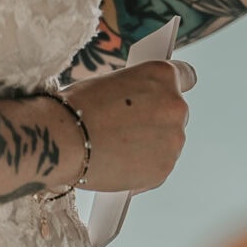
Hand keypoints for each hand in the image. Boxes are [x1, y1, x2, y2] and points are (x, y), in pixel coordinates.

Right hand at [62, 60, 195, 191]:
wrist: (59, 140)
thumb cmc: (74, 108)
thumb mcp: (111, 84)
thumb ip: (136, 94)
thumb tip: (140, 108)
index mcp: (163, 75)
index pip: (186, 77)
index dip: (173, 88)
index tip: (167, 96)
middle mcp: (176, 104)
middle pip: (175, 115)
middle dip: (155, 123)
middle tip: (127, 132)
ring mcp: (174, 138)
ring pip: (167, 143)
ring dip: (149, 147)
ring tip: (115, 151)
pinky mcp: (164, 167)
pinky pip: (156, 169)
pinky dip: (141, 171)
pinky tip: (116, 167)